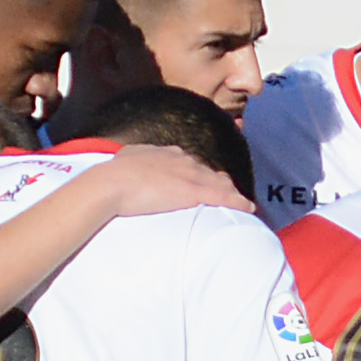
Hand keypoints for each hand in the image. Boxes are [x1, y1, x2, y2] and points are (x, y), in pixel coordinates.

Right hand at [97, 144, 250, 218]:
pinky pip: (223, 196)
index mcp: (165, 153)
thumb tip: (127, 163)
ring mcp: (189, 174)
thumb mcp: (125, 161)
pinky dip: (238, 201)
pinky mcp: (194, 191)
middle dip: (219, 182)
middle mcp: (181, 160)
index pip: (189, 162)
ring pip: (219, 183)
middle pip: (208, 171)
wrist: (112, 183)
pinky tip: (248, 207)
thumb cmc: (112, 176)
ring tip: (242, 202)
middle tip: (228, 192)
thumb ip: (133, 161)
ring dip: (231, 192)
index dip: (198, 173)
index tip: (202, 180)